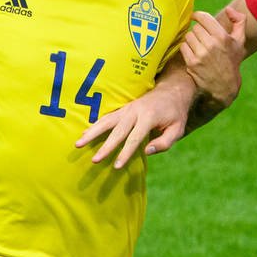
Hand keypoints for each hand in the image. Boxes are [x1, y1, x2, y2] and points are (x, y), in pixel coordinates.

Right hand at [75, 72, 198, 168]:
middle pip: (117, 131)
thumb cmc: (175, 113)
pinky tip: (84, 134)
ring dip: (92, 133)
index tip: (117, 166)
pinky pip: (106, 117)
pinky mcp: (122, 109)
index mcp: (149, 118)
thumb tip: (147, 151)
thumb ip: (164, 142)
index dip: (125, 153)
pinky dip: (94, 125)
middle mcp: (135, 112)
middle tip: (94, 160)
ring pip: (106, 121)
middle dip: (105, 147)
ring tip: (78, 144)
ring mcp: (126, 109)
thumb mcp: (177, 129)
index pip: (135, 139)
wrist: (172, 90)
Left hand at [177, 8, 247, 101]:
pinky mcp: (192, 63)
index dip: (197, 15)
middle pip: (195, 28)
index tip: (195, 16)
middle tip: (201, 37)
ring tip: (198, 45)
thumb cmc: (232, 61)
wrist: (225, 86)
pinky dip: (186, 48)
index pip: (204, 17)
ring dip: (191, 39)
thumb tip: (229, 9)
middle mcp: (211, 45)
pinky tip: (193, 52)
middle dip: (198, 31)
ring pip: (188, 36)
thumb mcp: (240, 41)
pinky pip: (183, 47)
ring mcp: (201, 54)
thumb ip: (239, 21)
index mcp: (222, 37)